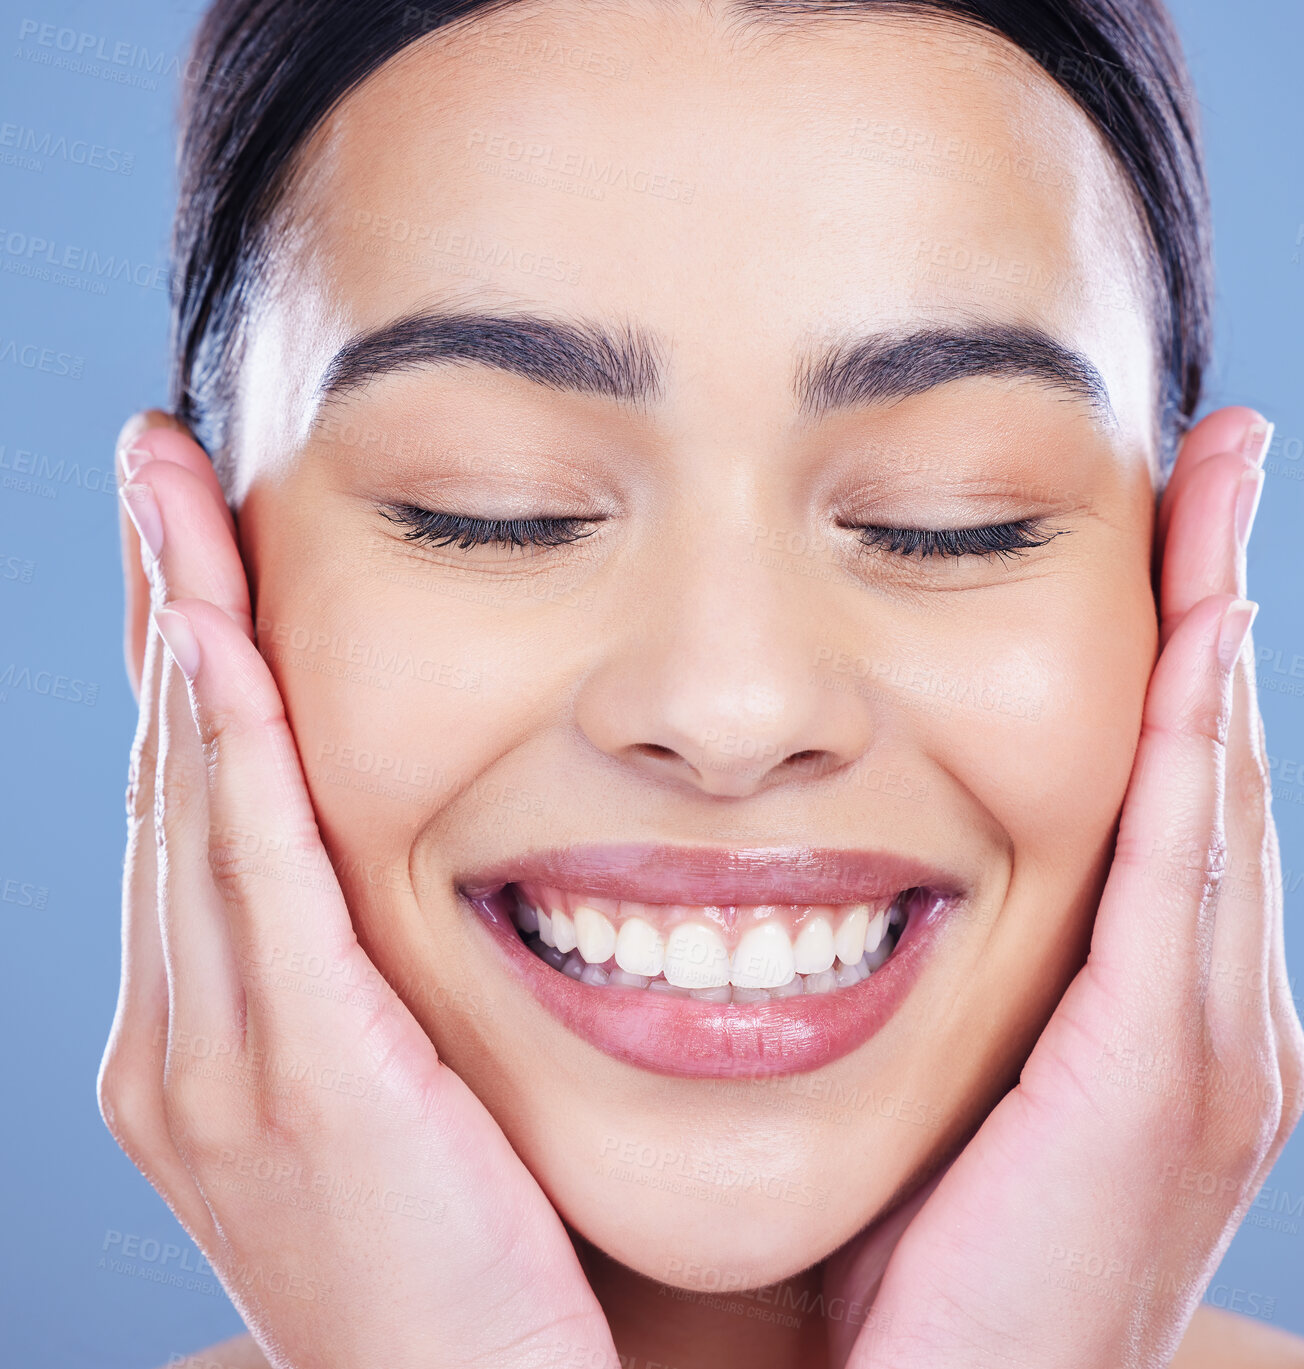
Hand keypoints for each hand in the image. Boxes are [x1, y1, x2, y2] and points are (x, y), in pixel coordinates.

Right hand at [97, 413, 616, 1368]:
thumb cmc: (455, 1262)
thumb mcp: (394, 1100)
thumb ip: (369, 986)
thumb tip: (399, 874)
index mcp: (204, 1039)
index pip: (195, 807)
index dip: (186, 664)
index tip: (191, 541)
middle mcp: (178, 1039)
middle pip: (172, 778)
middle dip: (160, 611)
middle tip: (157, 467)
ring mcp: (215, 1064)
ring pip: (194, 804)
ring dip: (183, 639)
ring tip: (172, 498)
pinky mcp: (296, 1080)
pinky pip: (257, 877)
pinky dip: (235, 750)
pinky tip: (222, 641)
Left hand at [823, 407, 1303, 1366]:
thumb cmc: (937, 1271)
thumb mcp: (964, 1091)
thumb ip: (970, 982)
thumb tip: (888, 878)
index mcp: (1162, 1021)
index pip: (1179, 795)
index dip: (1186, 656)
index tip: (1174, 525)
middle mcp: (1219, 1018)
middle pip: (1222, 766)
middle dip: (1221, 603)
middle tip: (1219, 459)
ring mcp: (1214, 1049)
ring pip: (1223, 792)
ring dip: (1220, 631)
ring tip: (1221, 487)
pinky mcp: (1166, 1075)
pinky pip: (1186, 870)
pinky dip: (1199, 742)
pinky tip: (1204, 622)